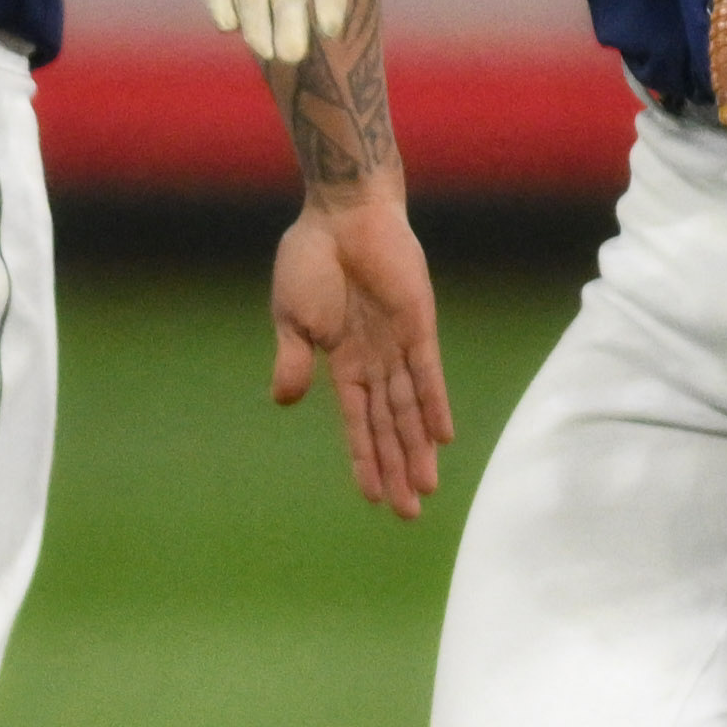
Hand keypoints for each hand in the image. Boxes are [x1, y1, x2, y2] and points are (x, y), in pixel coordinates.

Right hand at [268, 191, 450, 514]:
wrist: (342, 213)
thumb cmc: (310, 259)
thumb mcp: (291, 315)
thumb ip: (293, 359)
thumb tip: (285, 402)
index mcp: (341, 362)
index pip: (357, 422)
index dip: (364, 460)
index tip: (372, 498)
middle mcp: (374, 361)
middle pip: (389, 427)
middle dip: (397, 469)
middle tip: (408, 513)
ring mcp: (399, 345)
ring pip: (409, 409)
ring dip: (417, 449)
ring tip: (426, 488)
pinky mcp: (419, 325)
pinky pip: (428, 372)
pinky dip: (434, 404)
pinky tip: (442, 437)